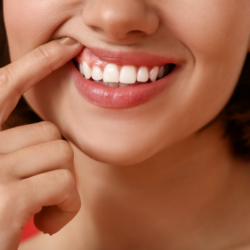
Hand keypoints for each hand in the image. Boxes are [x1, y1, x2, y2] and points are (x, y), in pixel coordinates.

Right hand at [0, 37, 82, 249]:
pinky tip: (47, 223)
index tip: (65, 46)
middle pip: (50, 132)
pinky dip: (67, 205)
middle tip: (42, 194)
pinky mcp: (7, 198)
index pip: (6, 86)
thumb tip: (50, 139)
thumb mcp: (1, 176)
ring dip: (63, 186)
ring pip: (62, 154)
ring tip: (42, 209)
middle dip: (56, 164)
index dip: (36, 63)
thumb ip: (16, 151)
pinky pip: (64, 182)